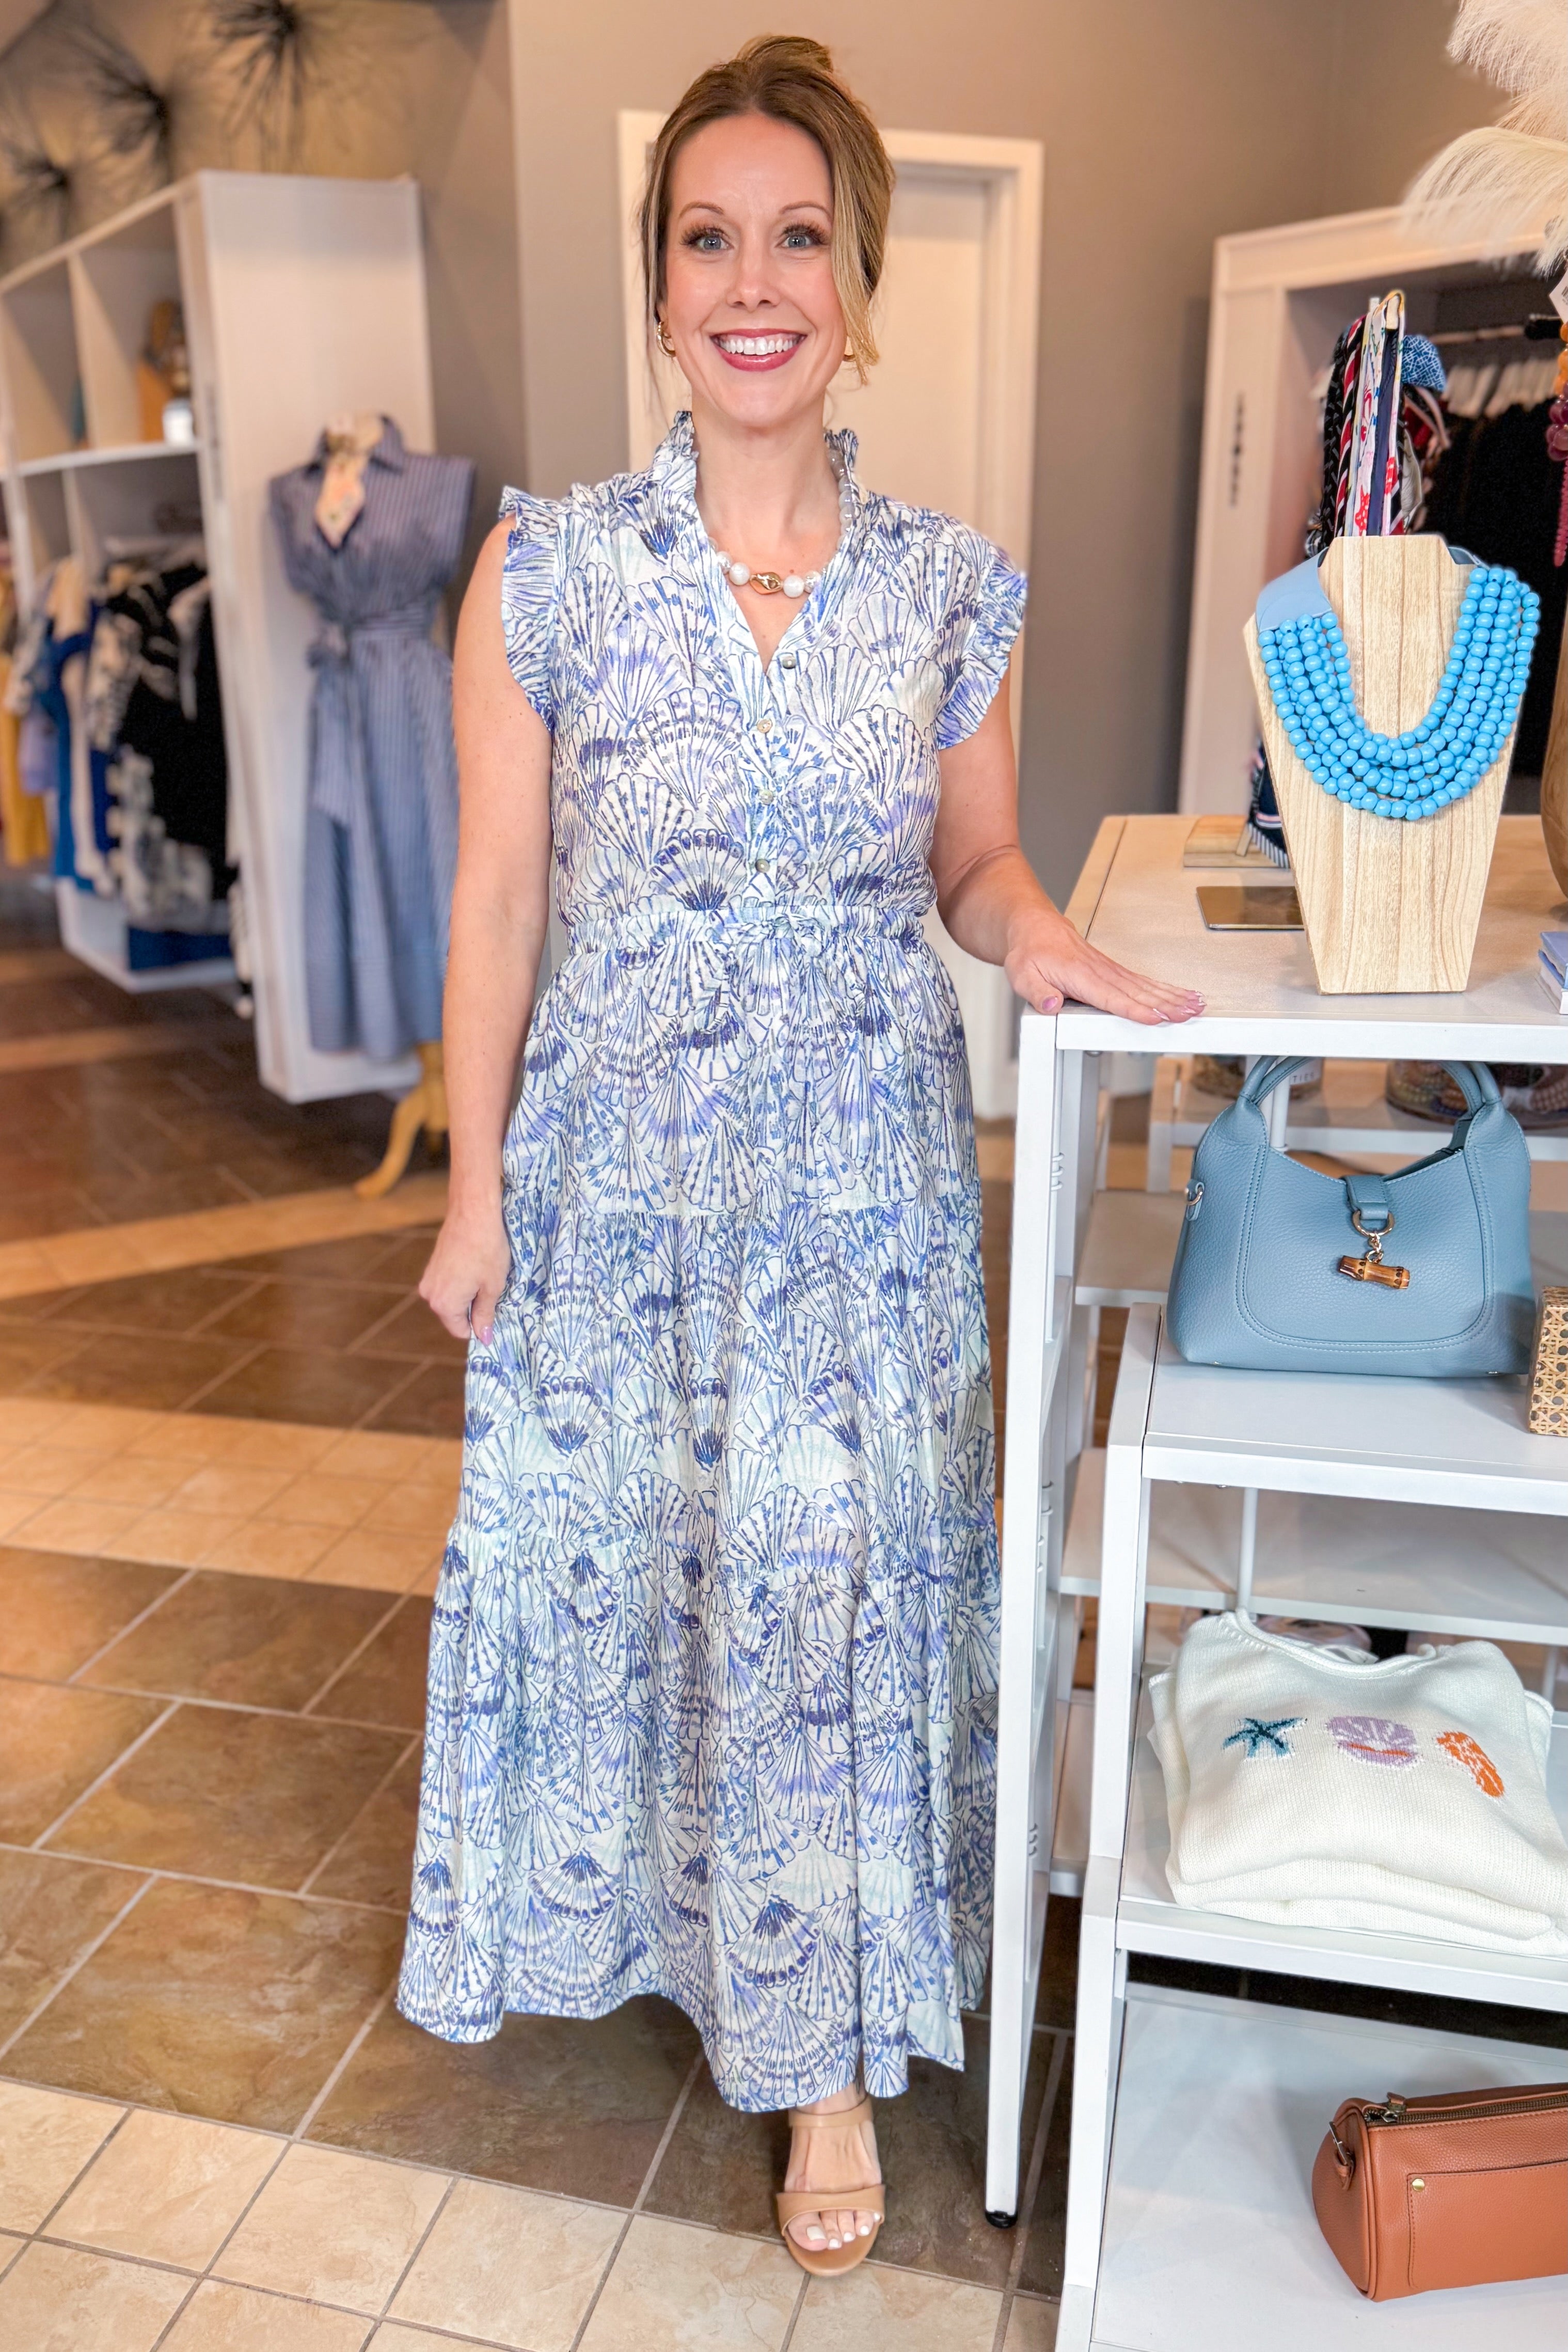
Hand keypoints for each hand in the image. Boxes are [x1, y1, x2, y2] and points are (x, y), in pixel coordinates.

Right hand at [419, 1202, 511, 1342]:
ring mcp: (428, 1279)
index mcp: (445, 1305)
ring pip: (452, 1299)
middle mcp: (430, 1295)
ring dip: (469, 1294)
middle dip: (474, 1309)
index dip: (480, 1325)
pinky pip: (447, 1285)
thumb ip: (485, 1315)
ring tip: (486, 1276)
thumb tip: (483, 1338)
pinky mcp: (431, 1266)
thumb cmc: (487, 1249)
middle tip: (494, 1290)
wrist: (473, 1212)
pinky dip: (462, 1282)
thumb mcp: (493, 1287)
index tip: (496, 1312)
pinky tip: (477, 1266)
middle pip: (455, 1316)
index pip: (461, 1331)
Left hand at [1004, 909, 1203, 1025]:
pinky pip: (1142, 980)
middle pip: (1138, 991)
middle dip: (1166, 1004)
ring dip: (1172, 996)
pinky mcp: (1113, 969)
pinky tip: (1180, 995)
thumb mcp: (1022, 974)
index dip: (1134, 1009)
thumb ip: (1038, 992)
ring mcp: (1109, 969)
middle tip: (1190, 1014)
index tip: (1155, 1018)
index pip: (1111, 996)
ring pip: (1145, 985)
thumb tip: (1051, 1005)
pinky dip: (1164, 988)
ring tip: (1196, 1006)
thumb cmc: (1030, 951)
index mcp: (1079, 974)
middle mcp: (1099, 971)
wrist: (1034, 927)